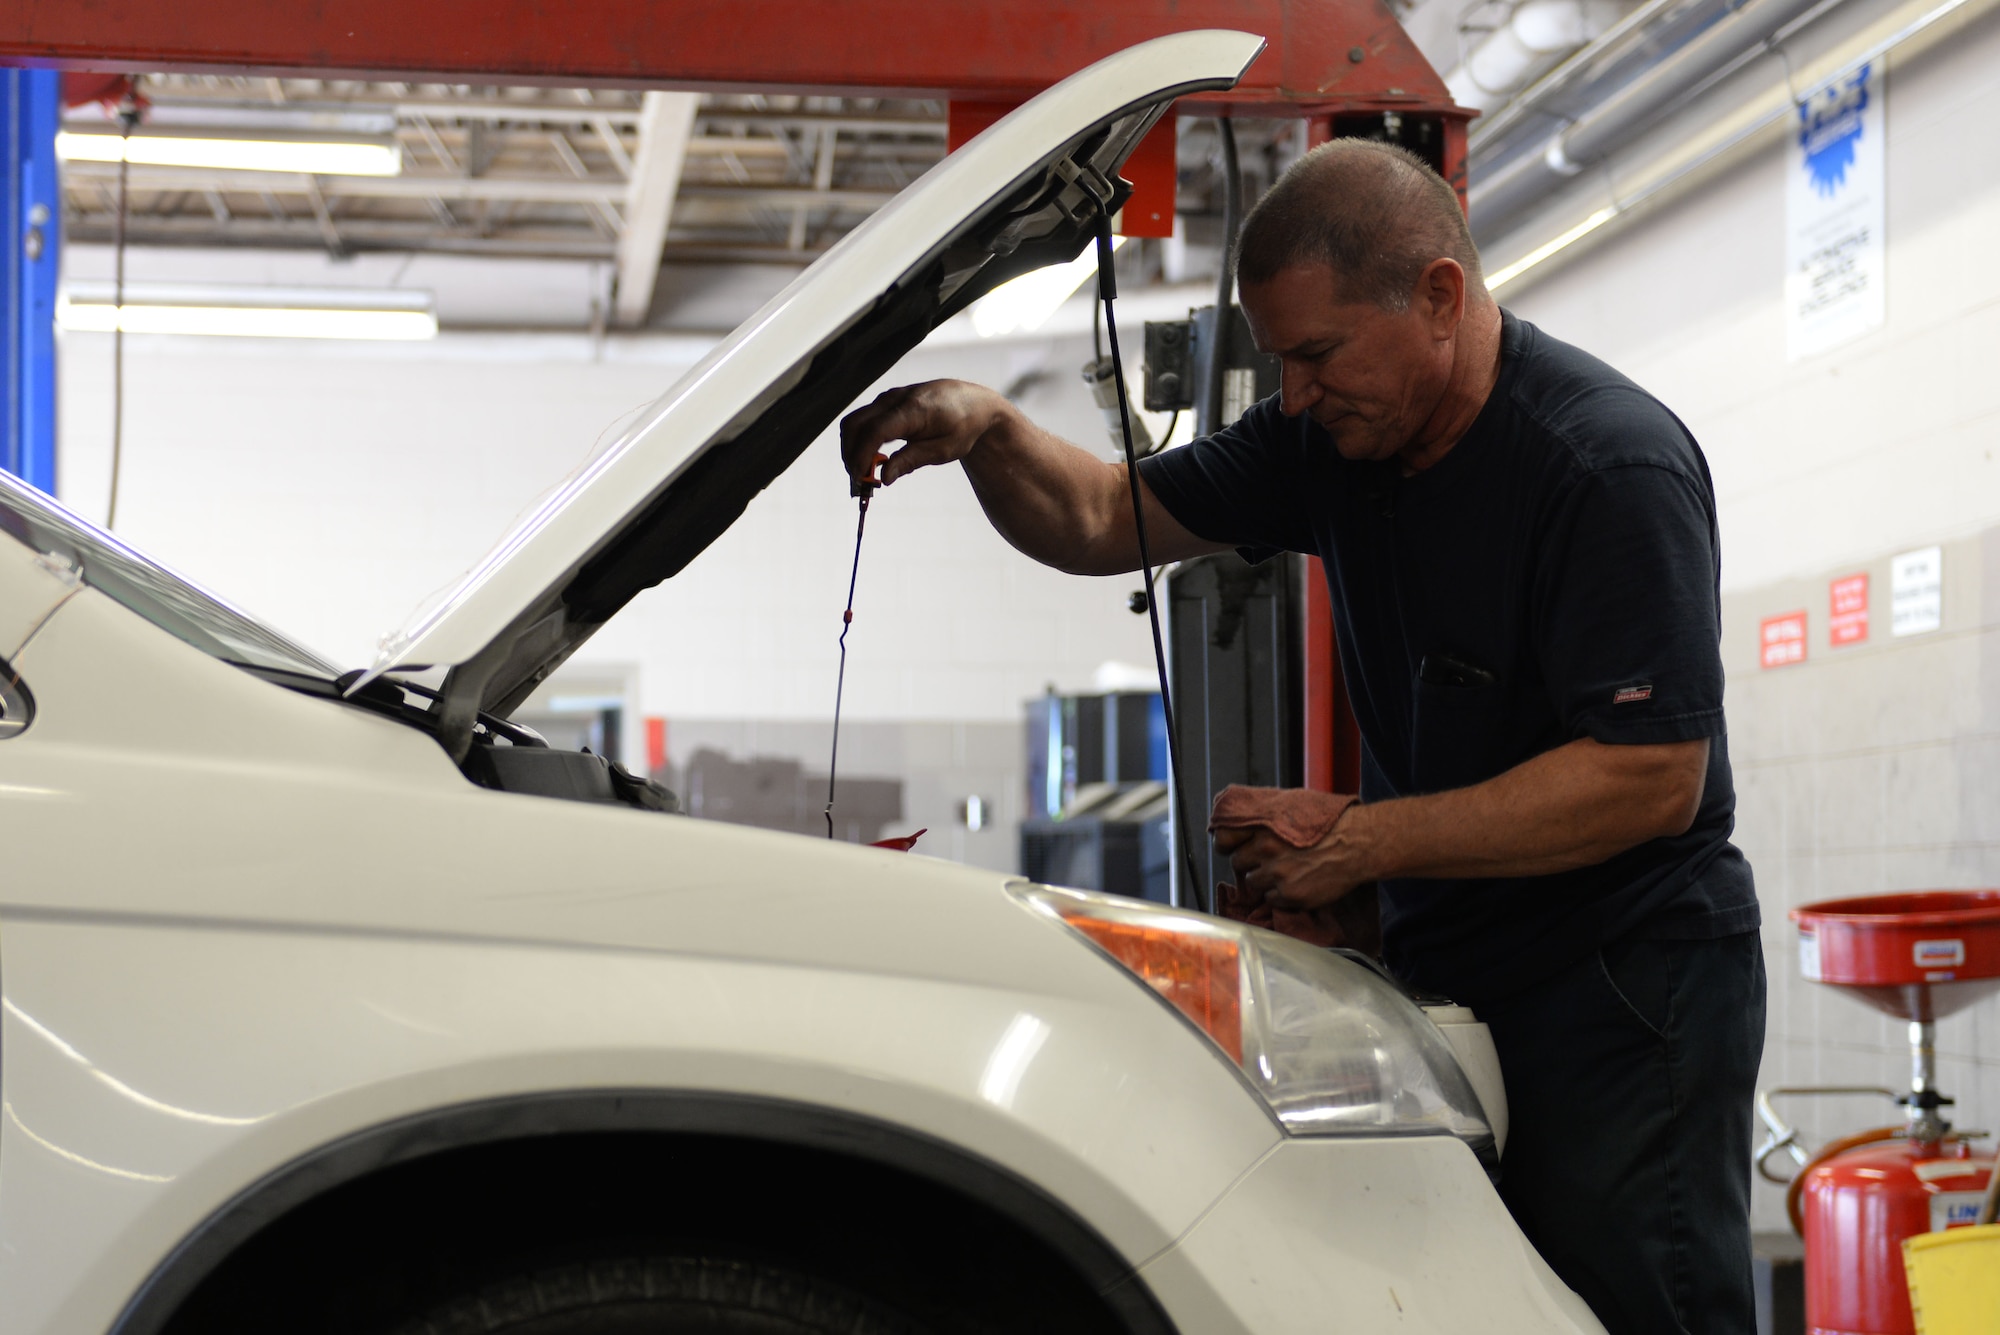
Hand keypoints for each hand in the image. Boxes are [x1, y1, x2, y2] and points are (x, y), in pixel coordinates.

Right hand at [839, 380, 1013, 489]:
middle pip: (854, 424)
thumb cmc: (962, 426)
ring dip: (852, 448)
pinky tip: (873, 459)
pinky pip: (864, 420)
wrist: (973, 402)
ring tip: (865, 472)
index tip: (860, 479)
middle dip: (849, 455)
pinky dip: (860, 440)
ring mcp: (888, 398)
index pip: (875, 431)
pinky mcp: (886, 401)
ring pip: (854, 422)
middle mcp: (895, 399)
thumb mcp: (944, 450)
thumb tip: (884, 477)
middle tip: (859, 481)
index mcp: (913, 410)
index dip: (861, 456)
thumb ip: (911, 461)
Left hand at [1214, 808, 1371, 911]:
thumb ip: (1267, 817)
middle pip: (1238, 863)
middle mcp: (1266, 850)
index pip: (1223, 838)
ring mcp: (1277, 874)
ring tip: (1283, 872)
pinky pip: (1271, 899)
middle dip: (1249, 862)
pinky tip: (1295, 883)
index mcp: (1263, 826)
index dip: (1226, 844)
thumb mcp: (1293, 806)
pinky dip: (1279, 894)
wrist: (1357, 844)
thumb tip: (1248, 820)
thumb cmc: (1331, 822)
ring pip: (1253, 883)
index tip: (1231, 847)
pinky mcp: (1290, 894)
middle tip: (1265, 861)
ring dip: (1264, 879)